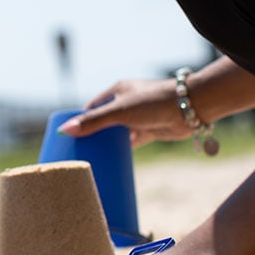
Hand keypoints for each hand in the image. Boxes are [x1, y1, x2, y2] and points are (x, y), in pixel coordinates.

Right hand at [58, 79, 189, 147]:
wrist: (190, 108)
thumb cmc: (153, 102)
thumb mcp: (119, 112)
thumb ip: (94, 122)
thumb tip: (64, 131)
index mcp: (116, 92)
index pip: (91, 107)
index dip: (79, 120)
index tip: (67, 136)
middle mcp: (125, 104)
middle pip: (103, 121)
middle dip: (91, 135)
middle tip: (76, 152)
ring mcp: (137, 118)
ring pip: (116, 133)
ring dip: (107, 144)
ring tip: (91, 159)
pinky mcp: (148, 131)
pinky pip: (130, 143)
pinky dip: (122, 151)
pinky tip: (112, 162)